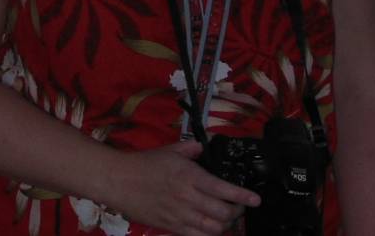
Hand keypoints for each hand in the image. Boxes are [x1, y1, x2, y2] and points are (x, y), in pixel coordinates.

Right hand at [107, 140, 259, 235]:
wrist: (119, 181)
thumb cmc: (144, 164)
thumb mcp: (171, 150)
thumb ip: (192, 148)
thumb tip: (205, 147)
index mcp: (190, 176)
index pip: (224, 190)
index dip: (243, 197)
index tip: (256, 200)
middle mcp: (188, 198)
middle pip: (222, 214)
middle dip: (237, 212)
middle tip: (240, 207)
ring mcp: (179, 215)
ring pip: (212, 229)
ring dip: (225, 226)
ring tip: (228, 220)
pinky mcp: (171, 228)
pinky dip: (209, 235)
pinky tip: (212, 230)